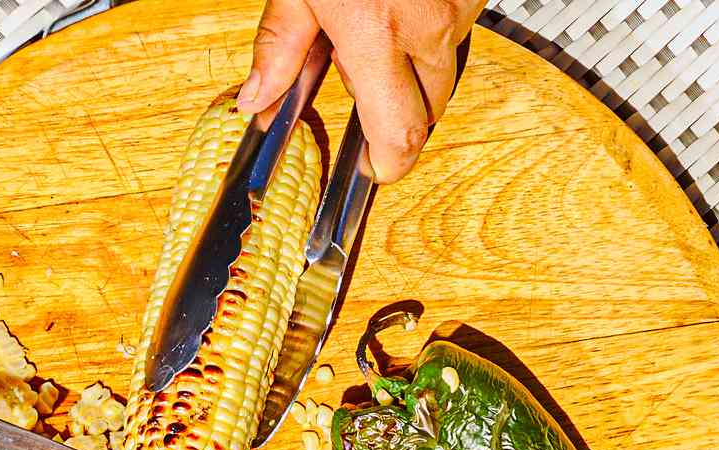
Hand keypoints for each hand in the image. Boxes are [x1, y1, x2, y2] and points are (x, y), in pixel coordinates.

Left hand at [238, 0, 484, 181]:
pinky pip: (460, 19)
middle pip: (428, 109)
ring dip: (415, 56)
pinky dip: (433, 16)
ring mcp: (460, 1)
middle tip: (360, 65)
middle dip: (397, 105)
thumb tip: (259, 100)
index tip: (375, 164)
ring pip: (445, 60)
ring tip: (381, 10)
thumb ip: (280, 45)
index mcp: (376, 33)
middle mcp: (428, 24)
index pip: (401, 136)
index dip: (391, 163)